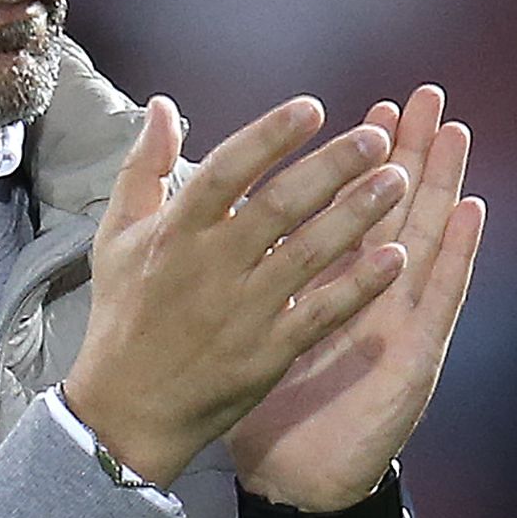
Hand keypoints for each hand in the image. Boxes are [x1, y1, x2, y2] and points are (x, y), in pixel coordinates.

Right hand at [60, 95, 411, 486]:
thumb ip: (143, 167)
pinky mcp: (266, 355)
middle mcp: (210, 268)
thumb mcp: (116, 236)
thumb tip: (164, 106)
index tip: (313, 108)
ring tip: (399, 181)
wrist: (127, 411)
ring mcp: (242, 313)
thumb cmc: (124, 316)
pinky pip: (321, 313)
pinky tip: (396, 258)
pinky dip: (357, 286)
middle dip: (332, 168)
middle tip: (377, 138)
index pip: (225, 170)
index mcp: (174, 234)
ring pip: (308, 254)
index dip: (269, 137)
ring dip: (357, 215)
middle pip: (279, 206)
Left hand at [229, 85, 487, 517]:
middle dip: (411, 154)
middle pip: (395, 214)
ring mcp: (396, 326)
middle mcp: (368, 299)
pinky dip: (457, 256)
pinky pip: (438, 302)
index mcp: (326, 287)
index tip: (367, 106)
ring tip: (457, 133)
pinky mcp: (412, 359)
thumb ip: (243, 278)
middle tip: (426, 97)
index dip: (359, 162)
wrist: (294, 483)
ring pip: (426, 243)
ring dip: (444, 187)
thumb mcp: (250, 333)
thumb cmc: (272, 409)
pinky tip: (472, 213)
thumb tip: (219, 227)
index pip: (347, 212)